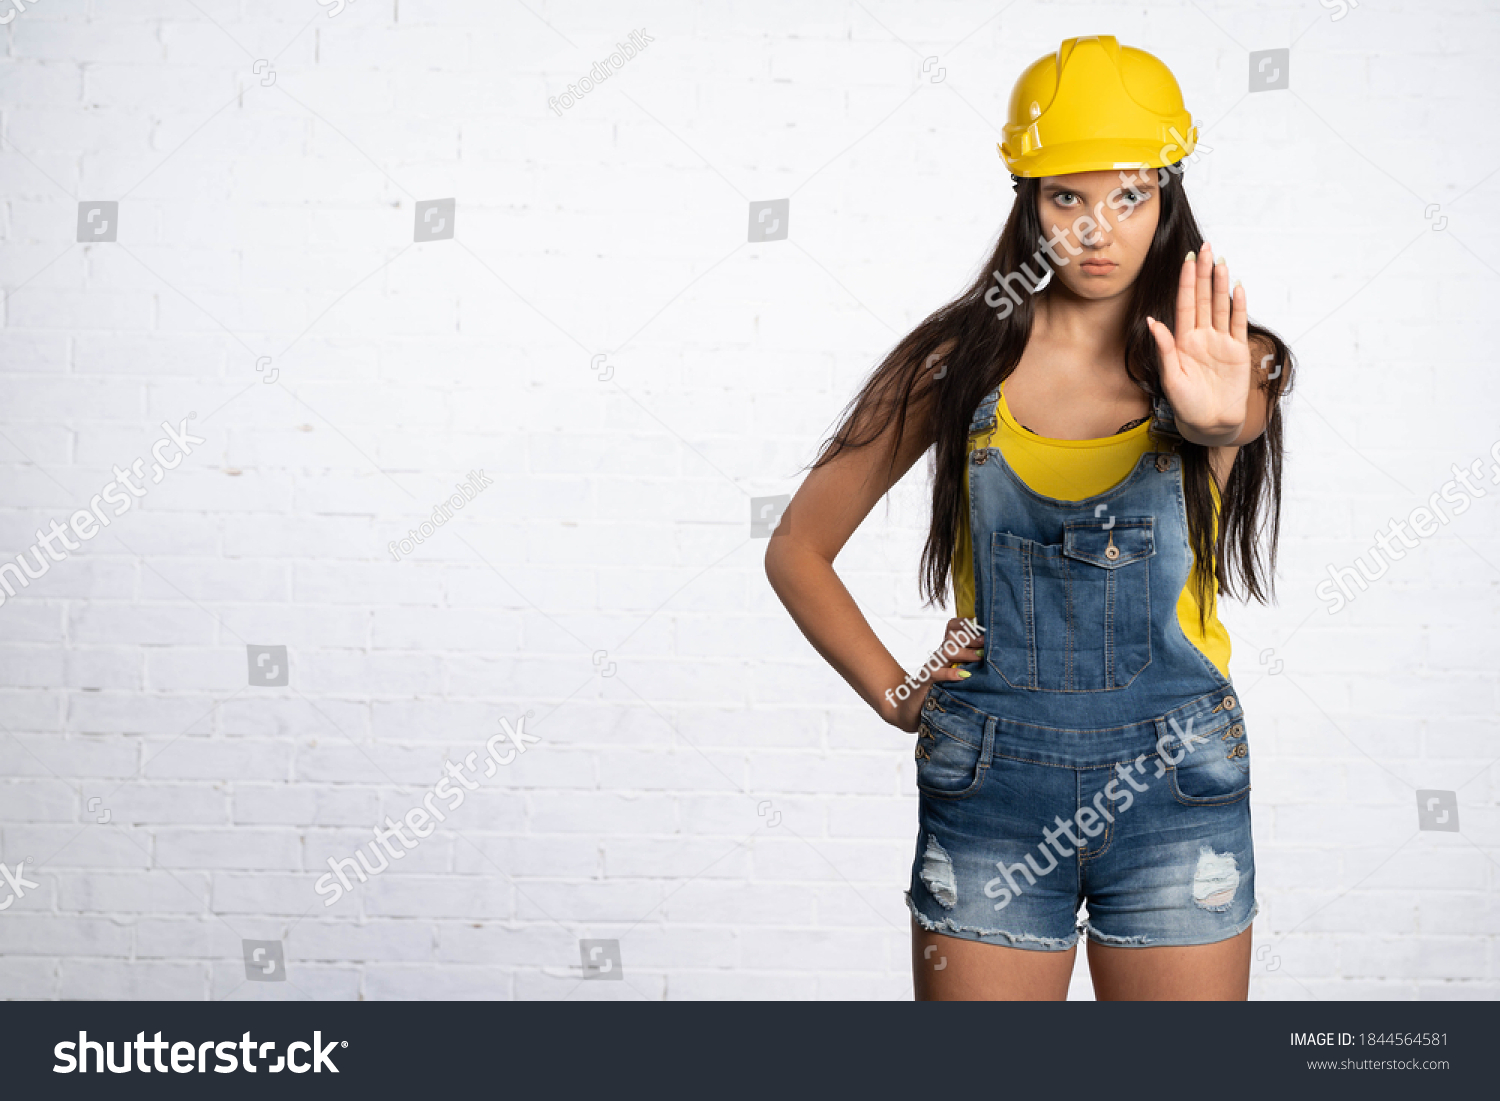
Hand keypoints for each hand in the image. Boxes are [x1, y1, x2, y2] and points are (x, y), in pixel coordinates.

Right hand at [887, 617, 983, 732]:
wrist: (911, 707)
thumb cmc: (939, 689)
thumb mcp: (955, 672)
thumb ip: (970, 663)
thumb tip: (994, 656)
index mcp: (947, 650)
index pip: (953, 628)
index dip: (966, 623)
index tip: (983, 626)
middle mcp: (939, 655)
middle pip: (953, 637)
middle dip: (971, 637)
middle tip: (987, 641)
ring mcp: (932, 666)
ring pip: (946, 652)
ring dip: (965, 653)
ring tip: (980, 657)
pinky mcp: (925, 680)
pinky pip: (936, 673)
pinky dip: (950, 673)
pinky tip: (963, 675)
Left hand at [1145, 241, 1250, 439]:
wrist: (1209, 423)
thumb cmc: (1185, 404)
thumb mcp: (1171, 377)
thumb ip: (1165, 348)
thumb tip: (1153, 321)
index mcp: (1182, 341)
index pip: (1185, 305)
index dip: (1187, 283)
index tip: (1187, 260)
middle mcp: (1201, 337)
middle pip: (1204, 299)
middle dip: (1204, 274)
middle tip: (1206, 248)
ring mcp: (1221, 342)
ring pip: (1221, 307)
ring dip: (1221, 284)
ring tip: (1221, 262)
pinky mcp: (1237, 351)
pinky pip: (1238, 324)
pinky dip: (1238, 306)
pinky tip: (1237, 287)